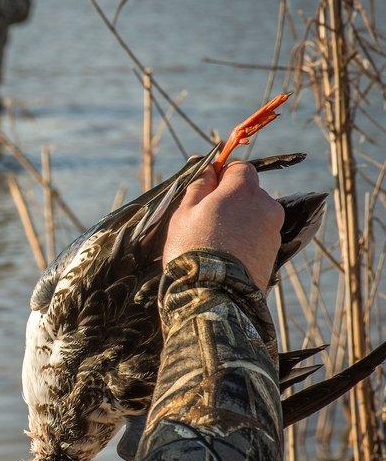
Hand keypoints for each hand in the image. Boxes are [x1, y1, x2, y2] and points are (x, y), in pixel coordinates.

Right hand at [163, 161, 283, 290]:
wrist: (214, 295)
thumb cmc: (193, 248)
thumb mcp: (184, 212)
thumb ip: (198, 184)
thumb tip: (206, 165)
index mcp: (244, 190)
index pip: (240, 167)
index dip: (222, 176)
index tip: (206, 191)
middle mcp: (266, 205)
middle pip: (249, 192)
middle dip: (230, 200)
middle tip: (205, 221)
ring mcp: (273, 230)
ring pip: (254, 216)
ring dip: (239, 222)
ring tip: (215, 244)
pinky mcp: (275, 253)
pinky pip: (258, 237)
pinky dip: (245, 241)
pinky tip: (227, 257)